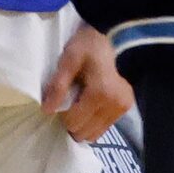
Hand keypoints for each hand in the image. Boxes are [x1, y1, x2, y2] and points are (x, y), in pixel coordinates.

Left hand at [42, 24, 131, 141]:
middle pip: (85, 131)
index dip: (62, 115)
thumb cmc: (84, 48)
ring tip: (80, 105)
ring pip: (95, 133)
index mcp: (101, 93)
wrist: (106, 39)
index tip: (60, 101)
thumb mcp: (67, 62)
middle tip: (69, 103)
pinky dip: (93, 122)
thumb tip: (47, 110)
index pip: (75, 121)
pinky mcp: (126, 107)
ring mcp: (123, 107)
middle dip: (72, 121)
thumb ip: (58, 86)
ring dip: (83, 124)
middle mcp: (116, 103)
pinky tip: (90, 107)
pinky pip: (104, 127)